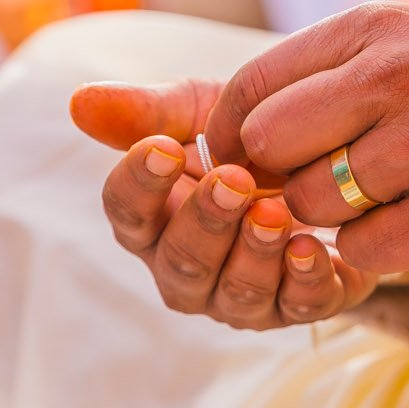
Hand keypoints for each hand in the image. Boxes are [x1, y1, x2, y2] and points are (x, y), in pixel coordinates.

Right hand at [70, 79, 377, 330]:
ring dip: (253, 252)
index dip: (139, 184)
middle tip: (232, 180)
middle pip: (181, 261)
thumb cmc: (248, 142)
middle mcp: (188, 269)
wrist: (329, 160)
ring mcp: (241, 297)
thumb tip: (78, 101)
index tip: (162, 148)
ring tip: (273, 213)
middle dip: (205, 221)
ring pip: (235, 291)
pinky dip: (303, 281)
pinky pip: (297, 306)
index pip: (127, 212)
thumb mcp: (200, 112)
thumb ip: (147, 110)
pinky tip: (310, 248)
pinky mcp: (299, 305)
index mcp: (153, 220)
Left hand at [202, 4, 408, 277]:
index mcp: (377, 28)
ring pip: (310, 205)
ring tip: (381, 204)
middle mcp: (398, 76)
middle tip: (318, 190)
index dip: (231, 140)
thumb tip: (228, 130)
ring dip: (332, 220)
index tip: (249, 165)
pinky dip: (375, 253)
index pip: (249, 87)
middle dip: (278, 181)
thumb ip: (329, 76)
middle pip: (266, 148)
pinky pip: (363, 251)